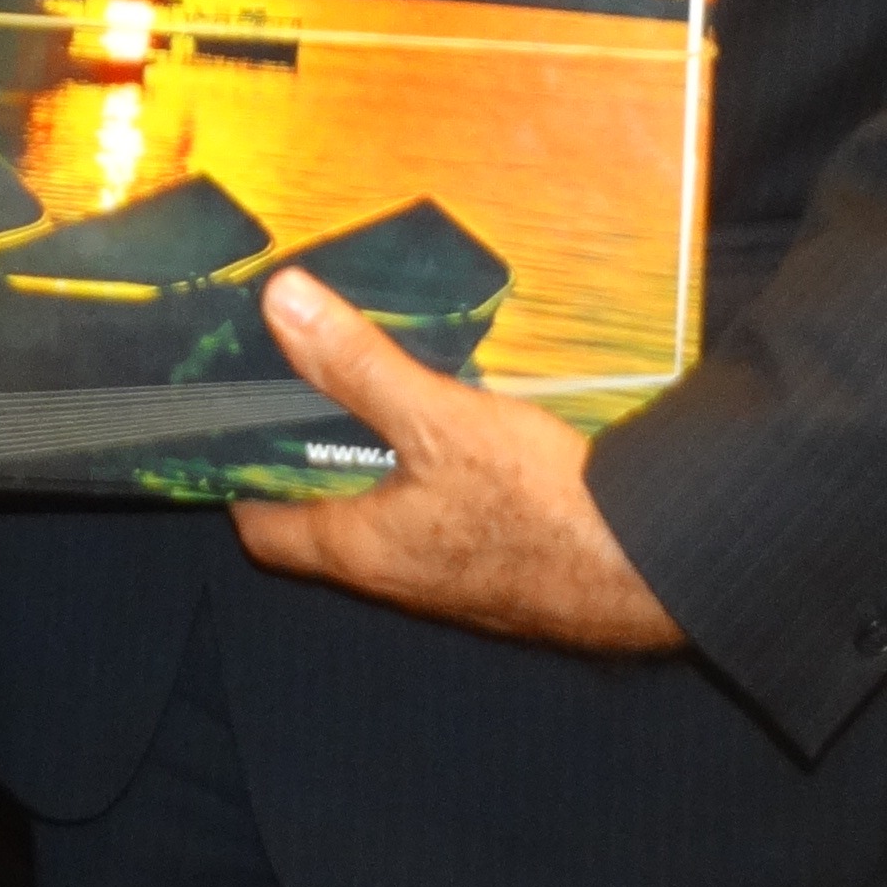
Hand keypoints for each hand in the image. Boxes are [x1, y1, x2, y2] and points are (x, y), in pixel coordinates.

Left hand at [227, 269, 684, 652]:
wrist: (649, 573)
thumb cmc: (538, 508)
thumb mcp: (437, 418)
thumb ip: (357, 363)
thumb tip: (283, 304)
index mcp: (359, 550)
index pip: (265, 532)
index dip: (242, 479)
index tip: (238, 422)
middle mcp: (393, 578)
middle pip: (323, 522)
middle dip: (313, 459)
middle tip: (311, 388)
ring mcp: (446, 582)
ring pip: (384, 521)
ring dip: (376, 468)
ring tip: (380, 396)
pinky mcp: (495, 573)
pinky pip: (439, 525)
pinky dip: (430, 482)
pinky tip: (460, 435)